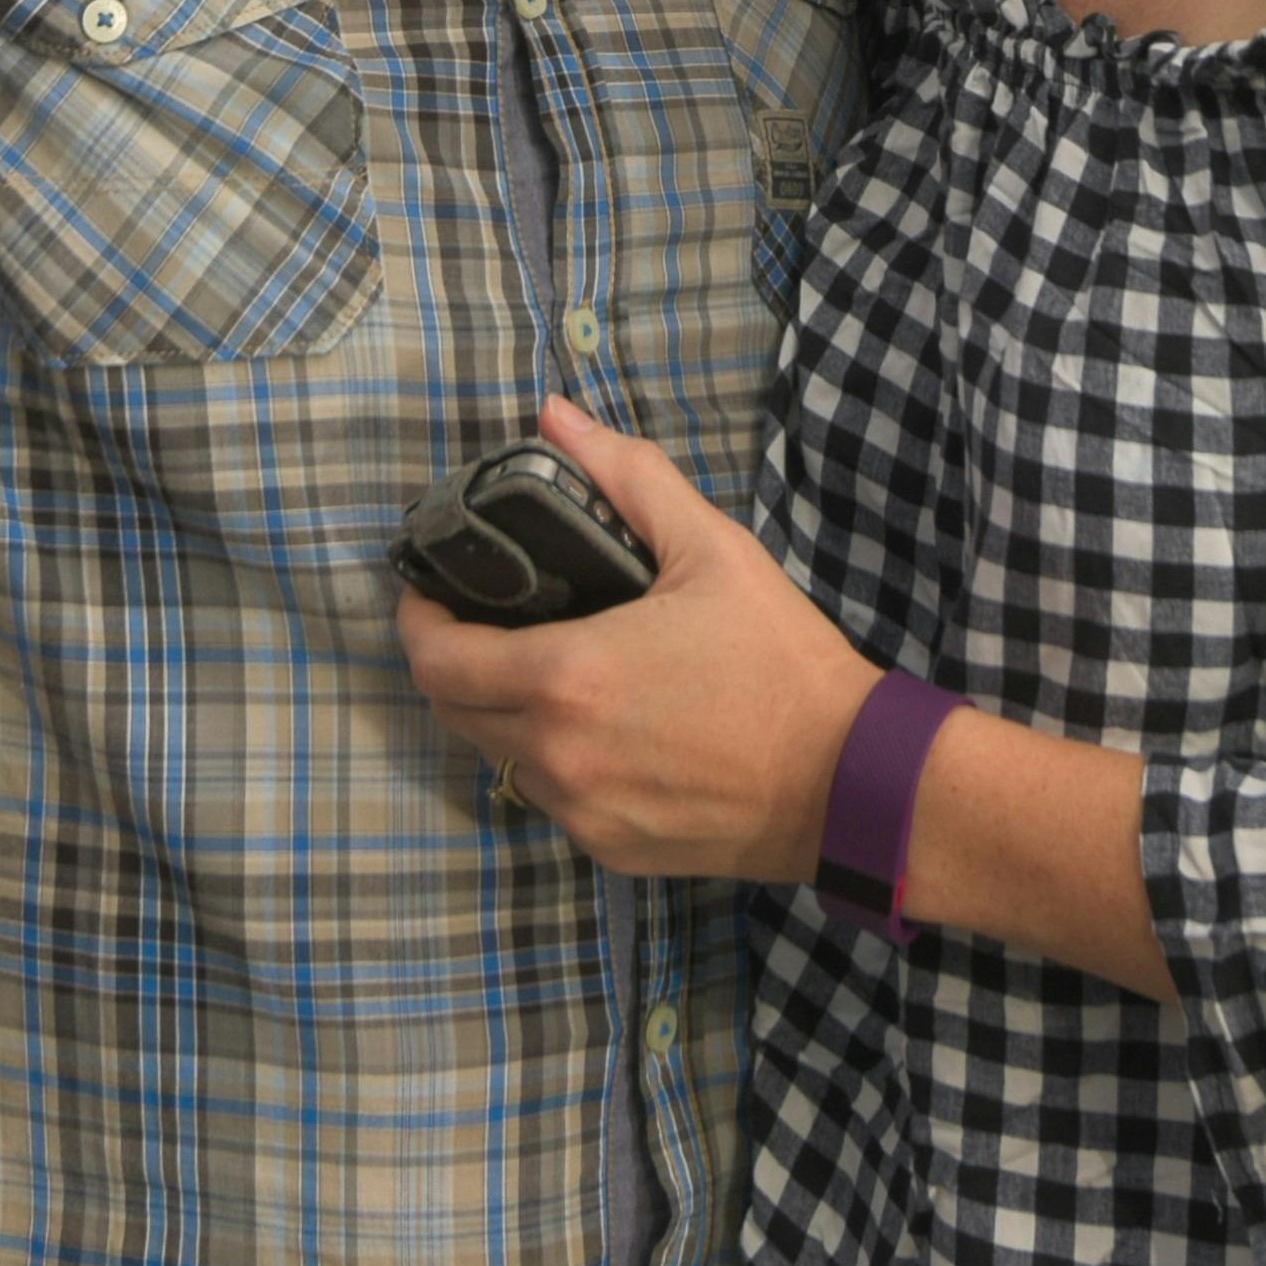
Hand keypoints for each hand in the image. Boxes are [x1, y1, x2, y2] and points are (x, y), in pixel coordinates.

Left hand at [395, 402, 879, 885]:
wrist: (846, 779)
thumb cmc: (780, 660)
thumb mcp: (711, 550)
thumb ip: (626, 476)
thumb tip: (555, 416)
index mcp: (566, 675)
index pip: (437, 661)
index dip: (418, 623)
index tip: (429, 594)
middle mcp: (556, 753)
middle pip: (453, 713)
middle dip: (452, 665)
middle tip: (481, 624)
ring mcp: (580, 811)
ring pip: (499, 758)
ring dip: (502, 714)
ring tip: (543, 672)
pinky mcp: (609, 850)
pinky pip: (550, 800)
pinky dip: (554, 760)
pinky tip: (598, 728)